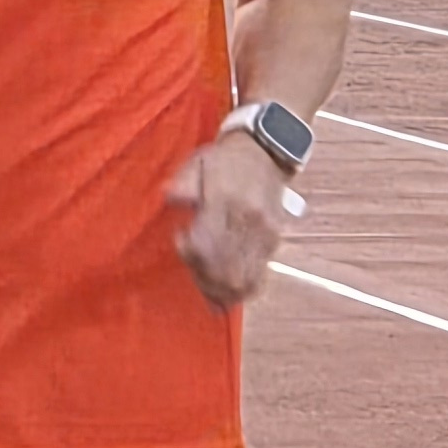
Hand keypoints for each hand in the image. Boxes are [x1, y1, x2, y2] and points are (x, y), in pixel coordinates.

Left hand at [164, 127, 302, 310]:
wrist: (266, 150)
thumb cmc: (224, 160)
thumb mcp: (197, 163)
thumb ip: (183, 184)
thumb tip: (172, 199)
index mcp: (226, 200)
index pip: (207, 243)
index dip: (191, 254)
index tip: (181, 240)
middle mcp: (249, 221)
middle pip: (225, 268)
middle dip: (205, 281)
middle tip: (193, 274)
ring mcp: (265, 233)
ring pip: (243, 278)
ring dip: (223, 292)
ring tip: (209, 295)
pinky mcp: (274, 240)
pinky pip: (260, 276)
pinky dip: (243, 290)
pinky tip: (229, 296)